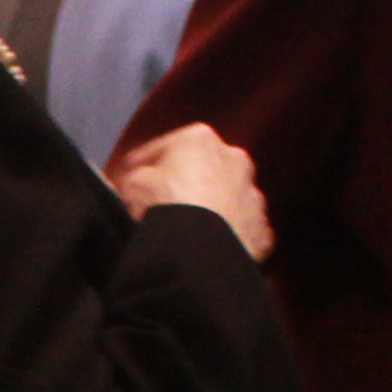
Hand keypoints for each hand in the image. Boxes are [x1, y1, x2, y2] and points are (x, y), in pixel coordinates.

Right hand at [107, 121, 273, 262]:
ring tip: (192, 234)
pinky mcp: (261, 231)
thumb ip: (137, 177)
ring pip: (230, 199)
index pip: (164, 148)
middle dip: (188, 184)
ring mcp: (253, 196)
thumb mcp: (132, 183)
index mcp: (200, 139)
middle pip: (205, 170)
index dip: (143, 167)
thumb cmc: (162, 206)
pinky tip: (214, 250)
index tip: (129, 185)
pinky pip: (242, 230)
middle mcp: (235, 159)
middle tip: (165, 207)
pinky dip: (231, 237)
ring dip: (214, 210)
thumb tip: (139, 182)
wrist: (199, 253)